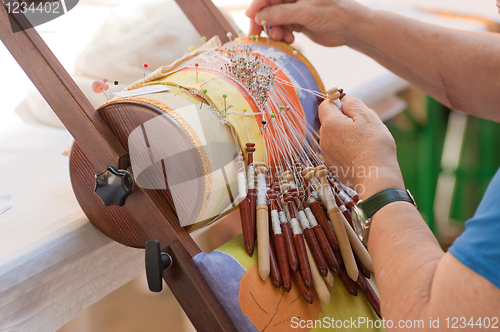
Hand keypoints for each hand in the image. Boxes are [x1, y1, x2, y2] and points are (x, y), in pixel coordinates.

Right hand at [245, 0, 369, 45]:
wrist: (352, 28)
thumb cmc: (334, 14)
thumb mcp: (306, 13)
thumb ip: (282, 13)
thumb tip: (259, 16)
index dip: (258, 5)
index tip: (250, 17)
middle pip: (269, 8)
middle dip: (264, 22)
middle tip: (258, 36)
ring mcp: (295, 10)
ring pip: (274, 20)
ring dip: (274, 31)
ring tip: (282, 39)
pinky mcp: (298, 22)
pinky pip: (282, 28)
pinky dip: (282, 35)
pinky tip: (290, 40)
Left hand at [318, 96, 404, 198]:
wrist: (376, 178)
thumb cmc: (374, 146)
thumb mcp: (367, 117)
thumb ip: (353, 104)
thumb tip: (344, 99)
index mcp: (330, 124)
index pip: (325, 105)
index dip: (337, 102)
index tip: (351, 107)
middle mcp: (323, 139)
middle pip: (330, 122)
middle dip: (344, 120)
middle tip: (364, 127)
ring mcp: (327, 154)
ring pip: (335, 137)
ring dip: (346, 136)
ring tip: (364, 143)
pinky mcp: (333, 166)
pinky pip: (338, 151)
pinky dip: (347, 150)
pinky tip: (361, 155)